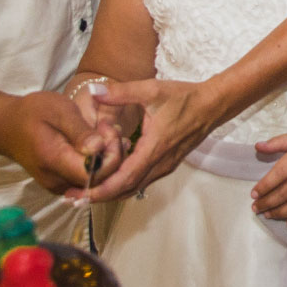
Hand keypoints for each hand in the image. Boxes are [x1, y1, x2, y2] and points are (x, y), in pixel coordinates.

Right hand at [0, 91, 102, 193]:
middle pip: (100, 180)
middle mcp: (57, 181)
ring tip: (103, 131)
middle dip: (113, 154)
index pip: (96, 173)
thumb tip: (99, 148)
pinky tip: (98, 141)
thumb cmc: (32, 112)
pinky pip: (86, 179)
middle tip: (108, 127)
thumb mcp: (58, 110)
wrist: (6, 126)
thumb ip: (79, 130)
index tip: (107, 129)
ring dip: (107, 158)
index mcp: (55, 161)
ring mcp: (59, 186)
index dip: (110, 154)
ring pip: (96, 181)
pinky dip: (98, 162)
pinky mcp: (61, 184)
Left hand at [77, 78, 221, 201]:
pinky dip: (123, 184)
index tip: (79, 193)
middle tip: (73, 197)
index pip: (124, 179)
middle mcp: (160, 163)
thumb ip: (121, 92)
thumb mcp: (151, 90)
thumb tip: (94, 89)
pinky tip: (110, 177)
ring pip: (134, 188)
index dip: (100, 189)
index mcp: (154, 148)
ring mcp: (165, 166)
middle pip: (125, 190)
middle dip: (99, 196)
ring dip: (110, 192)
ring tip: (87, 190)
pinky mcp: (167, 164)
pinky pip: (142, 181)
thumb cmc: (184, 97)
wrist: (213, 105)